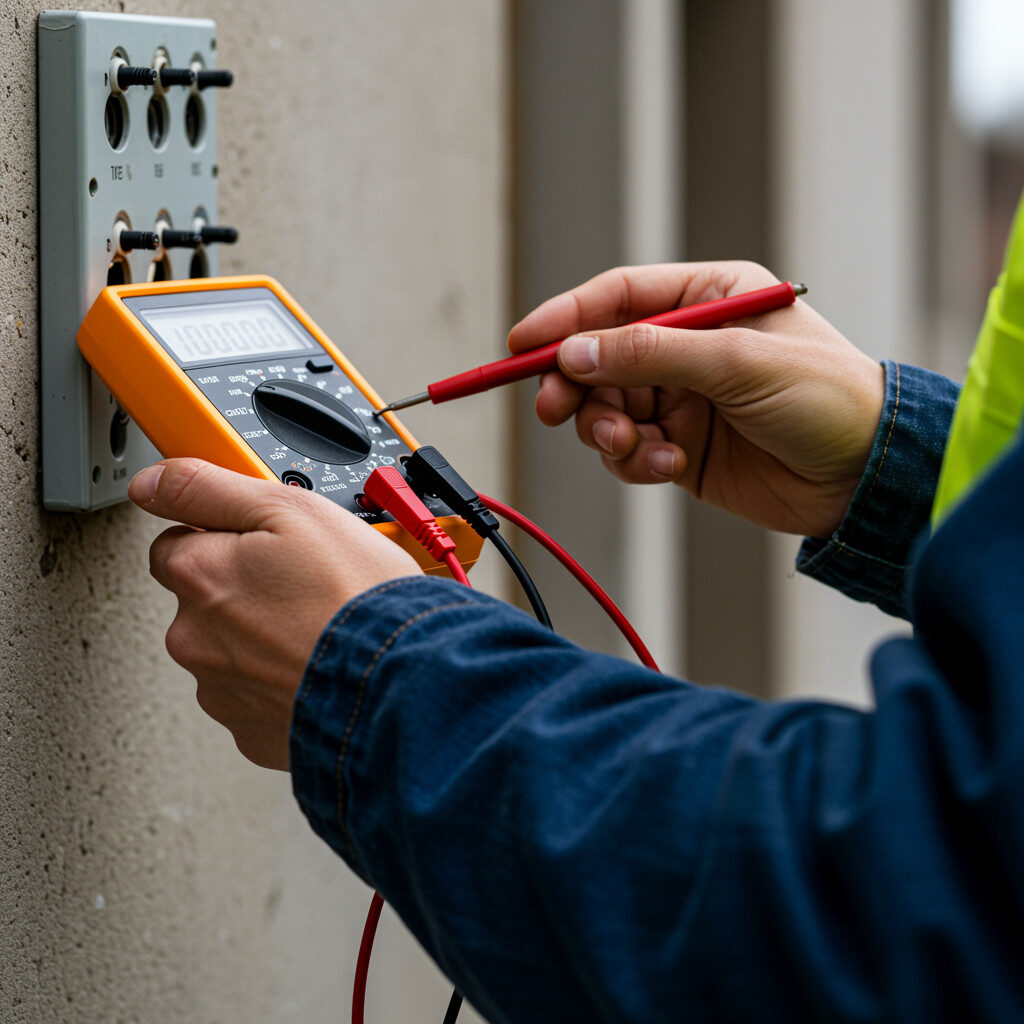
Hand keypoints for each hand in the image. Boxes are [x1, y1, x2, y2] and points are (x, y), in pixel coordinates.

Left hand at [129, 458, 420, 770]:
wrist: (399, 681)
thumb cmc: (357, 596)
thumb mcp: (292, 509)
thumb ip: (210, 488)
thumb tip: (152, 482)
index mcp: (198, 575)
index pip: (175, 541)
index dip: (224, 535)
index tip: (266, 543)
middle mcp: (194, 637)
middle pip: (204, 599)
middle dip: (244, 589)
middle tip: (304, 583)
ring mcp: (221, 689)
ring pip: (230, 650)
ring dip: (262, 638)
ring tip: (319, 626)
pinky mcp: (251, 731)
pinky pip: (256, 695)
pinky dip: (280, 680)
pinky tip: (318, 663)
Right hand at [508, 261, 884, 537]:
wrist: (866, 477)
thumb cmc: (826, 398)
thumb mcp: (737, 362)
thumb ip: (649, 354)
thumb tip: (573, 352)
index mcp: (709, 299)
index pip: (618, 298)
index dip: (565, 319)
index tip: (522, 346)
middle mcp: (689, 345)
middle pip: (600, 356)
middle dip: (576, 385)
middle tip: (557, 410)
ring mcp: (683, 398)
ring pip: (607, 408)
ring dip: (606, 430)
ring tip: (633, 446)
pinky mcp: (681, 446)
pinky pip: (629, 449)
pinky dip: (634, 461)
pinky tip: (666, 465)